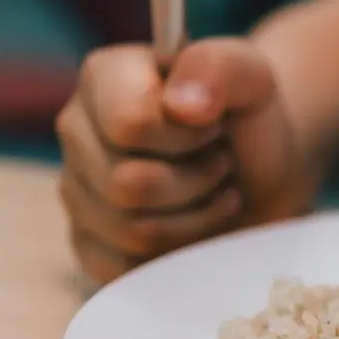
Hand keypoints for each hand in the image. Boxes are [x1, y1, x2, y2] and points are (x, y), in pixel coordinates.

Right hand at [55, 38, 313, 283]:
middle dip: (198, 181)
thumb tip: (181, 105)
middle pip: (129, 185)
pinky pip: (122, 269)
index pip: (129, 125)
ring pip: (131, 231)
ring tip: (214, 189)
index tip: (215, 126)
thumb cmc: (250, 117)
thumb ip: (218, 68)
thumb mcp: (251, 76)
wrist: (263, 169)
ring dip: (196, 217)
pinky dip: (175, 254)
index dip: (188, 135)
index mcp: (104, 77)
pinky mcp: (87, 242)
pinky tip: (194, 225)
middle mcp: (76, 130)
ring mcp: (75, 190)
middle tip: (221, 162)